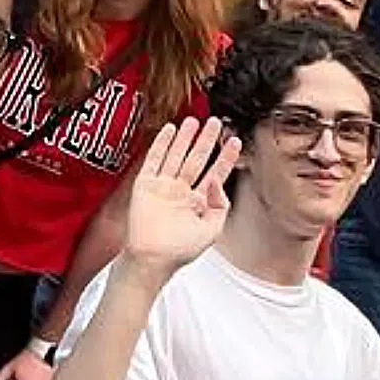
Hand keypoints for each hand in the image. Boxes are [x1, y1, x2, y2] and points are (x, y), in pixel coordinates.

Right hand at [122, 117, 241, 272]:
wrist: (152, 259)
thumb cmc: (179, 251)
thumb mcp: (212, 230)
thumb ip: (220, 205)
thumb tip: (216, 180)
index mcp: (198, 203)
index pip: (215, 174)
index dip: (225, 157)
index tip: (234, 141)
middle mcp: (181, 192)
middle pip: (197, 159)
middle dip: (207, 141)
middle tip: (215, 123)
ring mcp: (163, 187)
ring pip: (177, 155)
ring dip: (186, 138)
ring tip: (195, 120)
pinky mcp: (145, 185)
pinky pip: (154, 159)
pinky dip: (162, 144)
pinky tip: (170, 130)